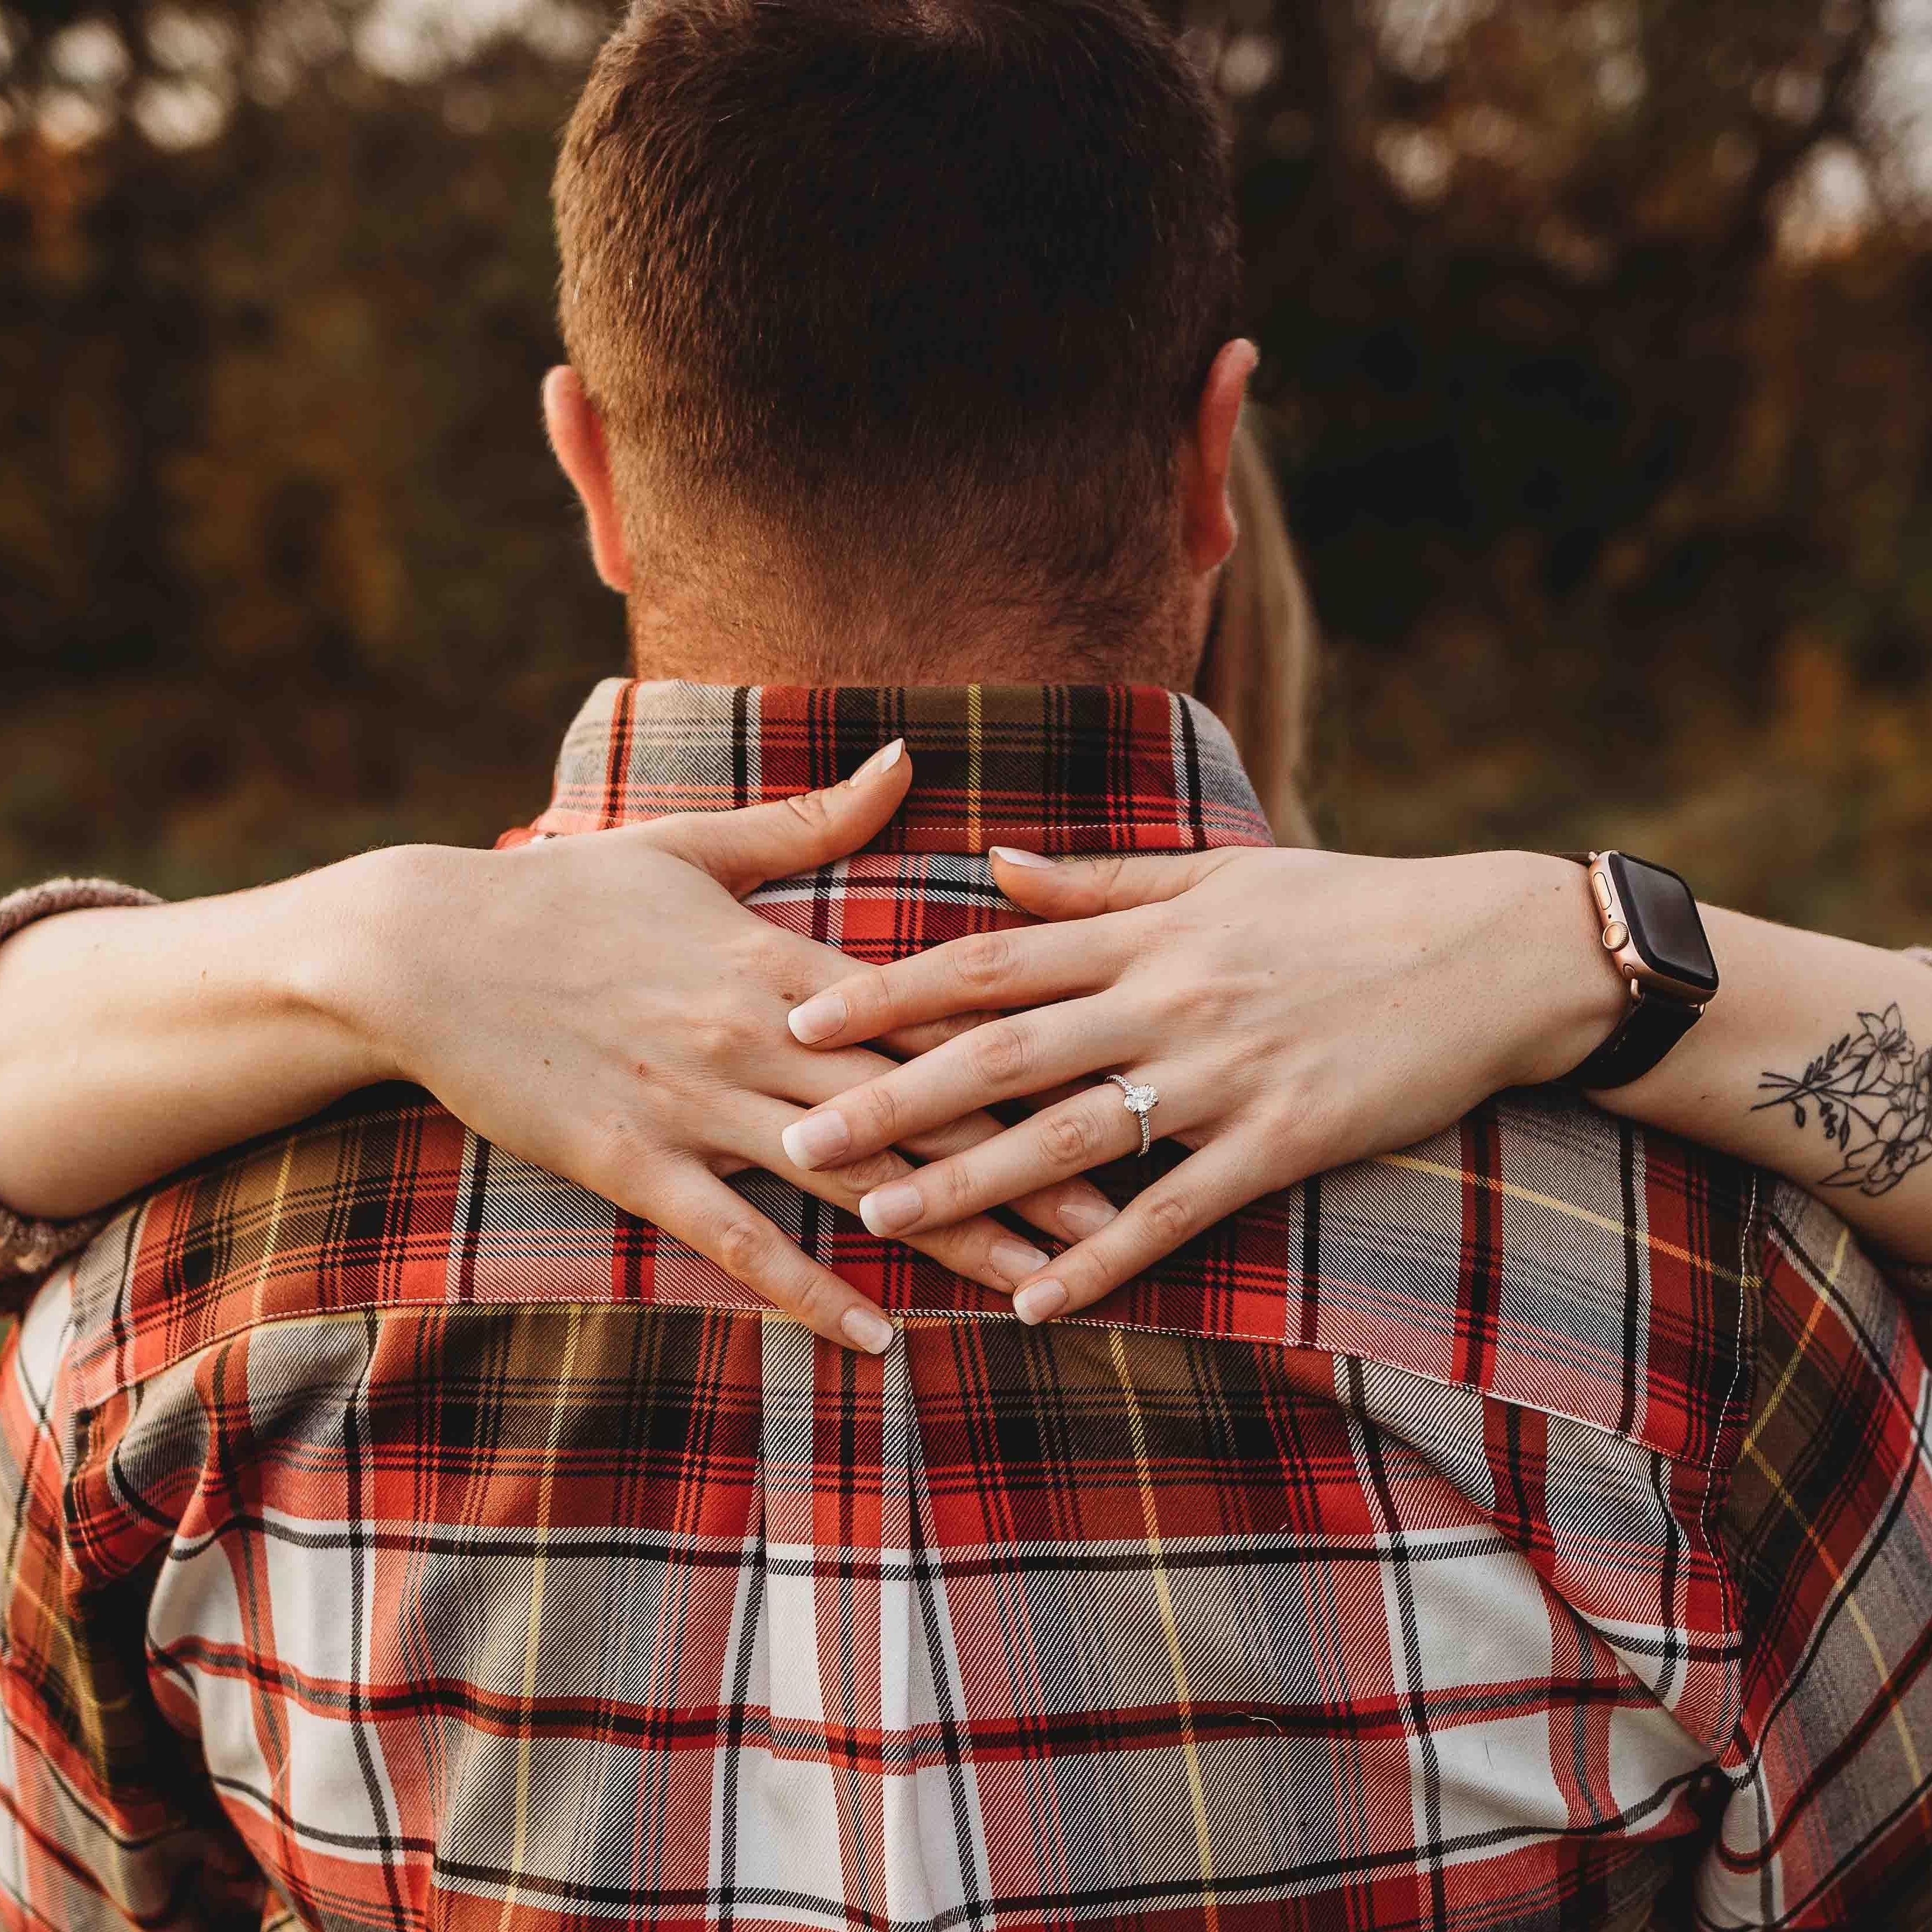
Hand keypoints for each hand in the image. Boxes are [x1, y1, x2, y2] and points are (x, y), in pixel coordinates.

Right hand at [344, 747, 1115, 1353]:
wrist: (424, 948)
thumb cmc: (565, 894)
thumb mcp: (696, 847)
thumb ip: (813, 821)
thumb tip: (905, 759)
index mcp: (780, 957)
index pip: (933, 1014)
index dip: (1033, 1055)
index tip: (1112, 1084)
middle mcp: (756, 1035)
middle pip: (922, 1109)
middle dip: (1030, 1164)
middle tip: (1126, 1213)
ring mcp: (697, 1106)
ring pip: (852, 1183)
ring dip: (952, 1239)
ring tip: (1040, 1287)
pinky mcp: (635, 1167)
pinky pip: (739, 1242)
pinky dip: (809, 1293)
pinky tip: (877, 1340)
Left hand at [778, 844, 1626, 1322]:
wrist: (1493, 953)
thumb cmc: (1349, 906)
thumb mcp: (1221, 875)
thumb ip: (1099, 881)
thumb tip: (992, 866)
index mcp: (1146, 932)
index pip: (990, 961)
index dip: (890, 991)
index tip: (801, 1017)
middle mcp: (1169, 999)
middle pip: (1004, 1052)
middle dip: (895, 1095)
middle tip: (798, 1134)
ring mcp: (1225, 1074)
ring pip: (1073, 1135)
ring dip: (971, 1182)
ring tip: (881, 1216)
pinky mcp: (1283, 1142)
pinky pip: (1177, 1210)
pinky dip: (1106, 1257)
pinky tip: (1035, 1299)